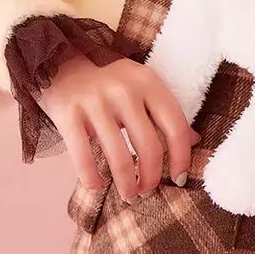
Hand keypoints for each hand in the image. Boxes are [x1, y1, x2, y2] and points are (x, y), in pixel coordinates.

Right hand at [38, 52, 200, 201]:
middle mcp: (125, 90)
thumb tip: (194, 139)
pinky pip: (84, 157)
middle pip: (149, 146)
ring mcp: (95, 101)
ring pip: (119, 157)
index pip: (175, 125)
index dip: (181, 156)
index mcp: (148, 81)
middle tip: (147, 191)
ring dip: (126, 184)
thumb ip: (164, 111)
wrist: (60, 59)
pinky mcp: (68, 113)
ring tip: (128, 195)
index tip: (179, 178)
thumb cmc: (108, 78)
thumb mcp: (141, 85)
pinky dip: (92, 179)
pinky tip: (97, 185)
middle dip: (151, 177)